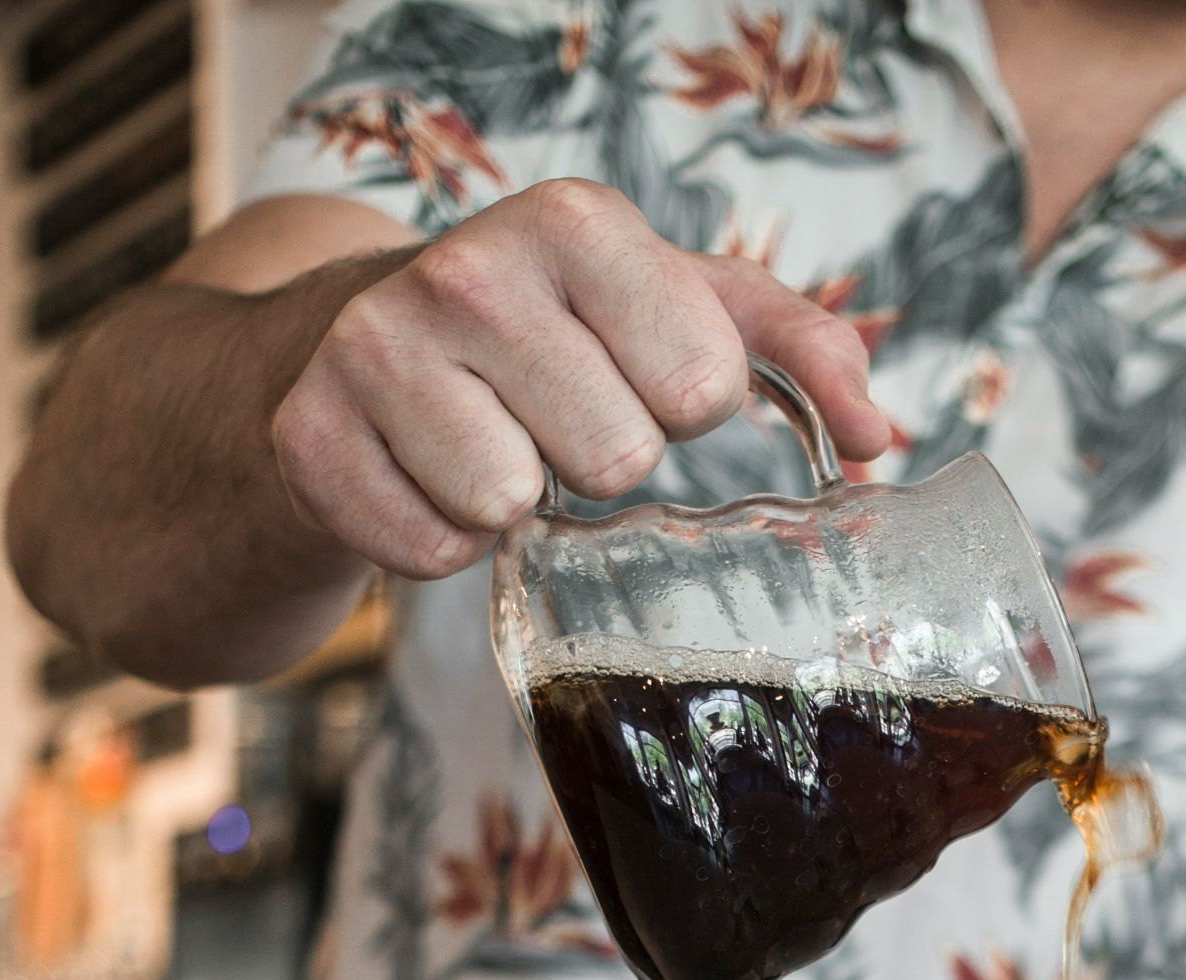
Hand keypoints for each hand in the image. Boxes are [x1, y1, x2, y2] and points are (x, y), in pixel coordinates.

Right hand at [271, 180, 889, 579]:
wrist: (354, 338)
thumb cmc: (553, 325)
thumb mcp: (680, 303)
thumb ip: (800, 347)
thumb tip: (877, 439)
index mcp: (576, 221)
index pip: (699, 385)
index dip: (681, 405)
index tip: (634, 372)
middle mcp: (467, 270)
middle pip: (613, 459)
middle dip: (600, 457)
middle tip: (554, 413)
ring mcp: (373, 349)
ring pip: (511, 509)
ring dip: (518, 502)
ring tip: (488, 438)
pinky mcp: (308, 436)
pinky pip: (429, 552)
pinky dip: (440, 536)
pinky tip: (423, 472)